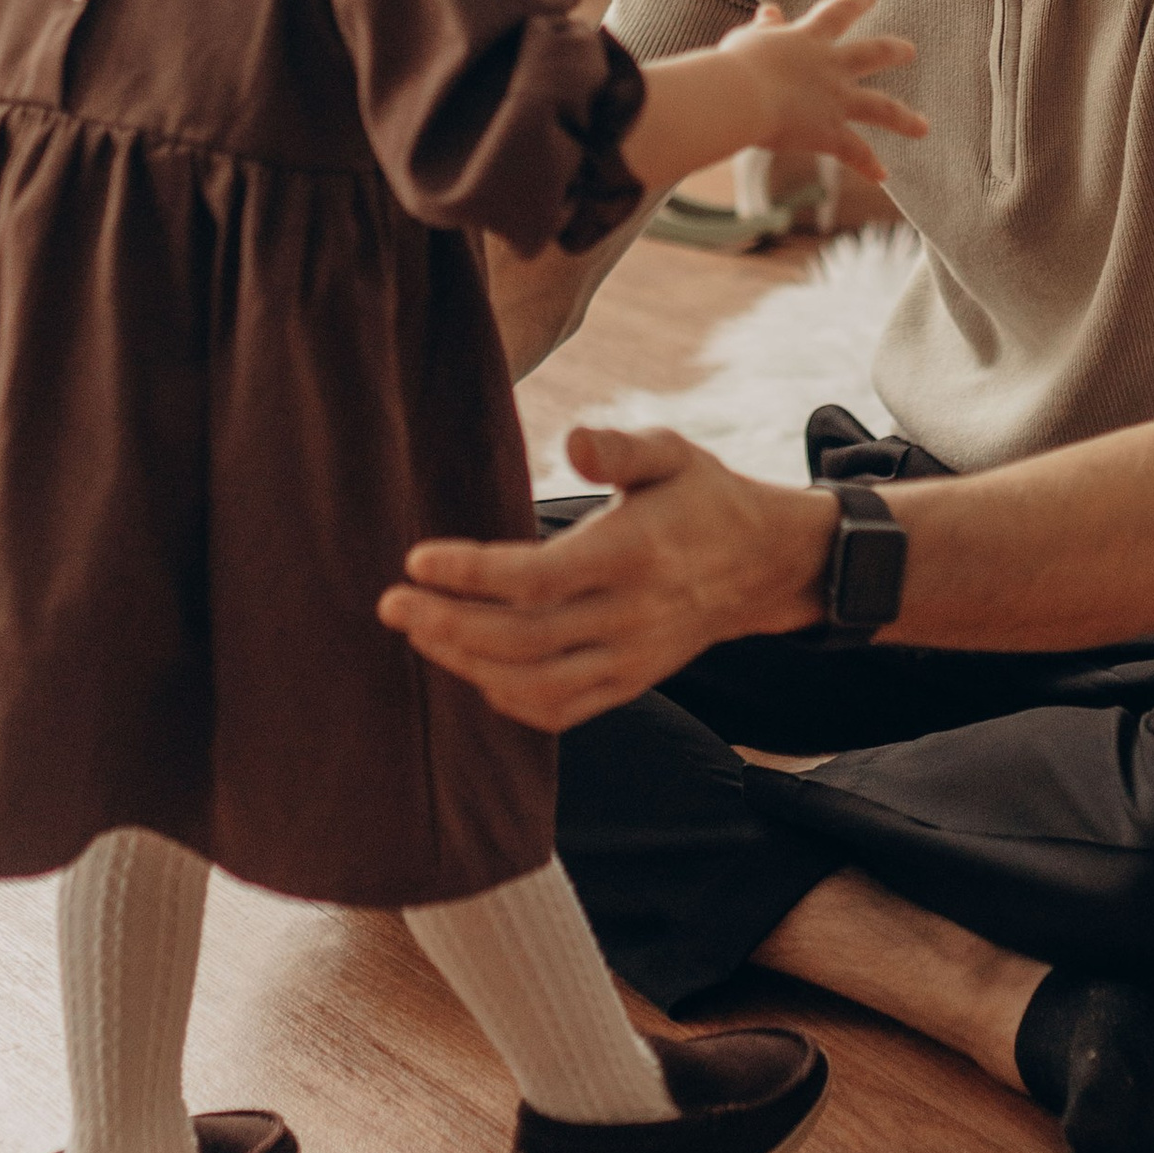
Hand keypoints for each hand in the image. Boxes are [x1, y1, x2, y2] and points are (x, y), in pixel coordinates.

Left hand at [377, 428, 831, 729]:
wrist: (763, 564)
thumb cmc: (701, 496)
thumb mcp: (672, 452)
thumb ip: (621, 447)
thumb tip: (574, 441)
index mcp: (634, 553)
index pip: (538, 578)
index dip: (471, 573)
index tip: (416, 559)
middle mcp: (631, 616)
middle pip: (523, 640)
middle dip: (446, 626)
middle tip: (390, 603)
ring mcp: (632, 660)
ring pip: (534, 685)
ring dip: (466, 665)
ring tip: (420, 632)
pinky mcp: (630, 684)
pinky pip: (560, 711)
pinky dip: (507, 699)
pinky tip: (470, 667)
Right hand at [723, 0, 923, 180]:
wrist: (740, 96)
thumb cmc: (734, 66)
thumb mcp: (749, 39)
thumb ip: (765, 28)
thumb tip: (771, 11)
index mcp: (808, 39)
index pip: (837, 13)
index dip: (855, 2)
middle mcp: (831, 67)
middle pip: (872, 54)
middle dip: (893, 51)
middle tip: (911, 51)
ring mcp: (835, 100)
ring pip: (881, 107)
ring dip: (904, 118)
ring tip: (922, 127)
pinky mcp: (830, 132)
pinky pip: (855, 151)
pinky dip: (868, 165)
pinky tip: (882, 176)